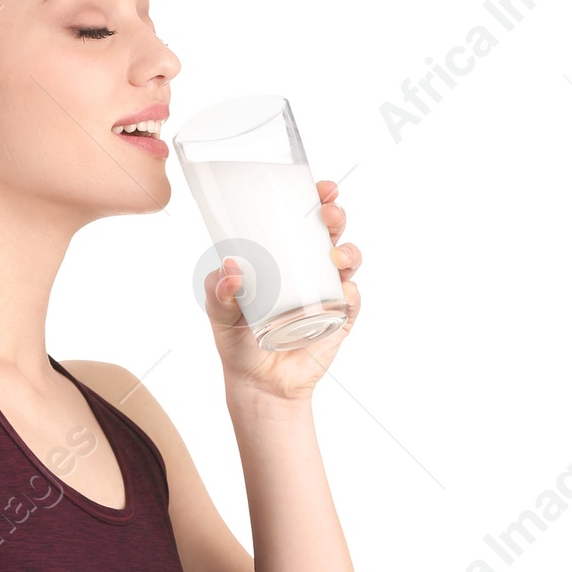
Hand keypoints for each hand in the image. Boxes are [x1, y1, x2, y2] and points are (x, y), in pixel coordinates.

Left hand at [203, 179, 362, 401]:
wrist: (258, 383)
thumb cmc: (236, 339)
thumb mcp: (219, 312)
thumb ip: (219, 291)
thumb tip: (231, 268)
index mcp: (281, 256)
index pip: (301, 219)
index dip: (314, 199)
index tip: (320, 187)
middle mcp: (308, 268)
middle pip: (330, 232)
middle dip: (335, 215)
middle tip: (328, 213)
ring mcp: (327, 291)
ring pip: (348, 260)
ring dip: (348, 251)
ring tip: (336, 255)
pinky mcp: (339, 318)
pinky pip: (352, 300)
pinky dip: (351, 292)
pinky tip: (342, 291)